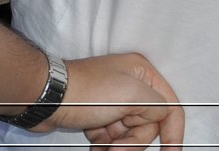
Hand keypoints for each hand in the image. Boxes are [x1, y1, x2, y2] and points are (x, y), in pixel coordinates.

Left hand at [46, 53, 183, 148]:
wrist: (45, 98)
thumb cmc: (86, 93)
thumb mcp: (132, 94)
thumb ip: (159, 106)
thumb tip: (162, 118)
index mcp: (141, 74)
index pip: (170, 107)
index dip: (174, 134)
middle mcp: (129, 85)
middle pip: (148, 125)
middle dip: (134, 141)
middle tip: (117, 147)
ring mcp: (112, 101)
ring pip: (129, 135)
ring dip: (118, 145)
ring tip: (102, 144)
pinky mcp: (97, 115)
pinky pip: (111, 138)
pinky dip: (105, 145)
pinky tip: (96, 144)